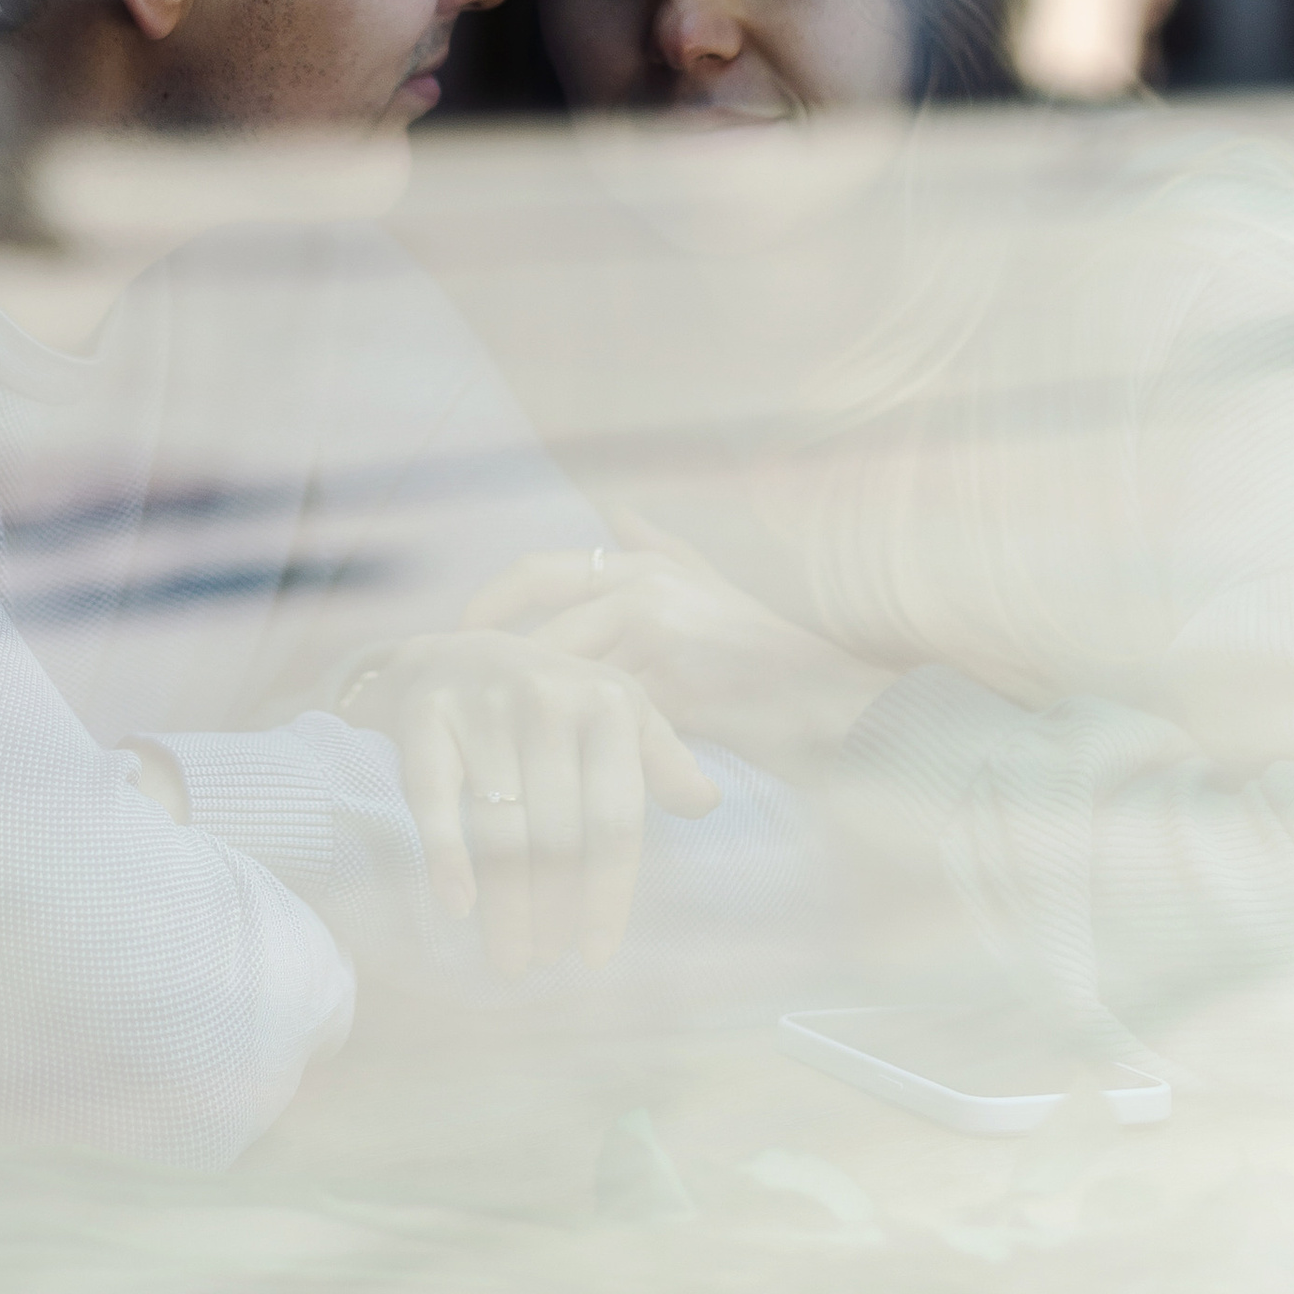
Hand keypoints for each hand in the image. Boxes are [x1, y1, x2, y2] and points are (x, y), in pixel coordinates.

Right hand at [339, 630, 719, 977]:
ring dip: (507, 906)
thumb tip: (707, 803)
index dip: (609, 894)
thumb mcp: (617, 714)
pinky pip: (435, 799)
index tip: (597, 954)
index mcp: (606, 703)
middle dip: (555, 909)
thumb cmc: (553, 701)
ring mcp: (484, 705)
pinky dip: (446, 856)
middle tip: (547, 959)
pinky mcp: (426, 714)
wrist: (454, 655)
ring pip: (500, 829)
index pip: (615, 820)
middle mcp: (547, 697)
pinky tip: (458, 906)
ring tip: (511, 956)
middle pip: (557, 834)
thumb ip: (661, 758)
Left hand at [465, 520, 892, 766]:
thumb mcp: (714, 586)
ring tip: (504, 762)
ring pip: (571, 686)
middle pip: (543, 638)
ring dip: (537, 727)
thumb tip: (617, 508)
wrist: (838, 707)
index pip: (538, 572)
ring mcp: (664, 638)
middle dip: (503, 680)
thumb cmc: (770, 656)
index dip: (487, 607)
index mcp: (644, 564)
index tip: (456, 642)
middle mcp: (647, 588)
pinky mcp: (679, 693)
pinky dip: (584, 759)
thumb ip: (663, 547)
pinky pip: (610, 729)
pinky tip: (558, 785)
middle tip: (469, 715)